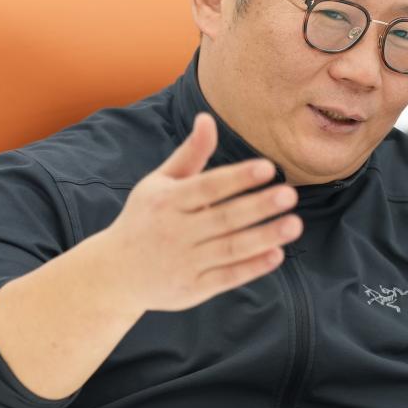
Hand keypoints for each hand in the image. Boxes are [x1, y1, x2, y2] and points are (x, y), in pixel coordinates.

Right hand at [95, 112, 300, 313]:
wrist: (113, 274)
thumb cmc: (145, 218)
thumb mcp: (159, 184)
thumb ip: (190, 154)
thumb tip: (208, 118)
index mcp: (166, 201)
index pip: (207, 187)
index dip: (238, 178)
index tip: (268, 168)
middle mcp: (174, 232)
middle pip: (224, 218)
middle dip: (258, 207)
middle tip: (290, 194)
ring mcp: (183, 263)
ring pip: (230, 249)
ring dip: (264, 237)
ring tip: (294, 224)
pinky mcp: (192, 289)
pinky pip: (227, 277)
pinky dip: (252, 267)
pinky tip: (277, 254)